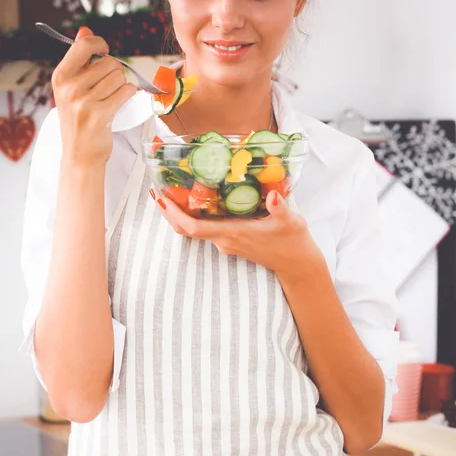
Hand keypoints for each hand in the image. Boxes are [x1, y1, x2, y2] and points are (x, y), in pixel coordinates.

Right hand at [51, 26, 136, 168]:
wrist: (79, 154)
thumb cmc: (78, 119)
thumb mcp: (71, 87)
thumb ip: (79, 58)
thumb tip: (85, 30)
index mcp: (60, 76)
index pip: (84, 45)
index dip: (100, 44)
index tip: (104, 51)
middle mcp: (69, 87)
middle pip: (109, 62)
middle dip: (114, 72)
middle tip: (106, 88)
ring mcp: (84, 101)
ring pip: (119, 76)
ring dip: (121, 86)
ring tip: (110, 98)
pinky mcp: (100, 114)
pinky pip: (126, 91)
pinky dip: (127, 95)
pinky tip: (117, 104)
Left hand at [152, 187, 322, 275]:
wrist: (297, 265)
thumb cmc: (293, 242)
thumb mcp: (291, 221)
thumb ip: (280, 208)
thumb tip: (274, 195)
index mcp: (233, 233)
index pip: (193, 227)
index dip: (173, 215)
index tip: (161, 199)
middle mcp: (224, 240)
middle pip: (186, 228)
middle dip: (169, 211)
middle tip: (157, 189)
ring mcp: (226, 242)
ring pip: (194, 228)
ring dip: (179, 212)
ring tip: (171, 189)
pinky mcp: (231, 241)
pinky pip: (204, 228)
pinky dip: (194, 214)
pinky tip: (195, 198)